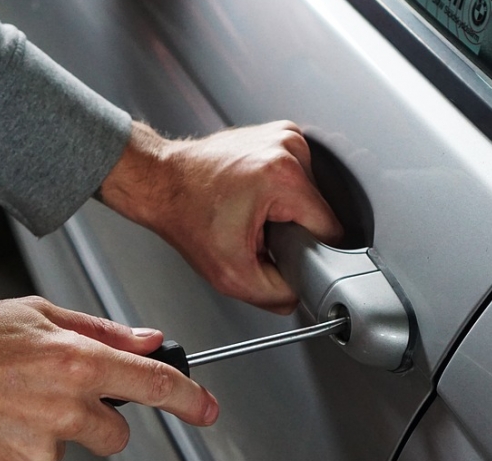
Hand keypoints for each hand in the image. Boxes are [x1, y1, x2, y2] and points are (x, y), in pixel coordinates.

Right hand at [0, 297, 217, 460]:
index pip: (153, 385)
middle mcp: (64, 410)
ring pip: (65, 451)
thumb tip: (149, 341)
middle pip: (114, 434)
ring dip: (43, 434)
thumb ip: (99, 330)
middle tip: (47, 396)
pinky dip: (11, 453)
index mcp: (74, 363)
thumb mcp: (32, 314)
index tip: (208, 409)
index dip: (189, 399)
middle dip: (95, 421)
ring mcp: (38, 452)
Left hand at [98, 121, 342, 313]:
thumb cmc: (186, 216)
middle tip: (258, 232)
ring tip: (253, 212)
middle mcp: (288, 147)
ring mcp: (285, 136)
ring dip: (287, 211)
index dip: (309, 251)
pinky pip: (298, 177)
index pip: (330, 229)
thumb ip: (277, 295)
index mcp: (283, 177)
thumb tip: (301, 294)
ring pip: (311, 195)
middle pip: (319, 211)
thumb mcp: (232, 275)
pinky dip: (281, 192)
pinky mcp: (280, 134)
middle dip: (294, 230)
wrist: (161, 182)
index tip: (281, 251)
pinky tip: (255, 197)